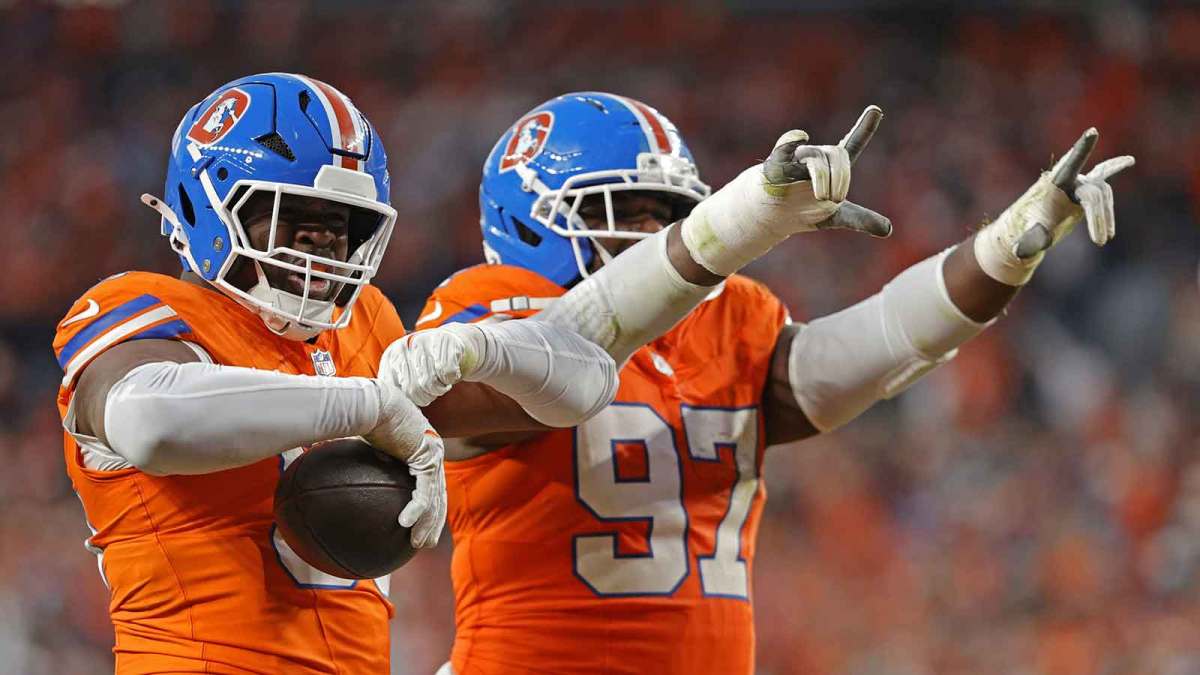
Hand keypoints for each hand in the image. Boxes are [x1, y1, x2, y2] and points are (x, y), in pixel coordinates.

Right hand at [363, 379, 446, 547]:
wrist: (369, 402)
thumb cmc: (361, 418)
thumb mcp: (360, 446)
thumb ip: (356, 464)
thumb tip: (327, 478)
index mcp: (420, 449)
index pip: (428, 484)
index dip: (427, 506)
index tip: (419, 525)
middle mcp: (431, 452)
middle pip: (438, 495)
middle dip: (434, 521)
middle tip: (426, 543)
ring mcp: (432, 454)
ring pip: (435, 497)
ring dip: (427, 523)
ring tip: (419, 544)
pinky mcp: (426, 456)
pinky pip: (424, 490)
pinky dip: (416, 508)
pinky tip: (405, 524)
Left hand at [378, 324, 484, 406]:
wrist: (451, 342)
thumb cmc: (426, 365)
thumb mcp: (406, 375)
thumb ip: (396, 390)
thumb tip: (390, 412)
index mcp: (391, 357)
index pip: (395, 391)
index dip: (410, 401)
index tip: (417, 398)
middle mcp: (403, 346)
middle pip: (413, 389)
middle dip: (426, 397)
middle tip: (432, 392)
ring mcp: (422, 340)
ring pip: (430, 382)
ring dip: (440, 389)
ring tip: (441, 384)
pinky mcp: (443, 340)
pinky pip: (447, 372)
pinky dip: (452, 378)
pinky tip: (450, 374)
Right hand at [680, 106, 891, 276]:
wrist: (770, 217)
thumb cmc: (802, 209)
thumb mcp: (836, 217)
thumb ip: (861, 219)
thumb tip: (889, 230)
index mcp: (832, 165)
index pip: (852, 143)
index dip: (864, 127)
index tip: (876, 109)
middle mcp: (815, 157)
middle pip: (838, 154)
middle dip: (842, 177)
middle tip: (836, 199)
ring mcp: (795, 159)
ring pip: (817, 159)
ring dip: (824, 179)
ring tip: (821, 197)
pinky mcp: (775, 166)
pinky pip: (784, 149)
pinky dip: (791, 142)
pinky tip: (801, 137)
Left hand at [975, 128, 1135, 285]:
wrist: (1028, 231)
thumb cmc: (1026, 232)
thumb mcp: (1027, 238)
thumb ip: (1028, 241)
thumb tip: (1020, 251)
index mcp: (1054, 183)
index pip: (1071, 165)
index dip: (1082, 149)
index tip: (1092, 132)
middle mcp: (1068, 179)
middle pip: (1093, 192)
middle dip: (1098, 217)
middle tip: (1100, 242)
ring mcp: (1078, 182)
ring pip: (1102, 195)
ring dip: (1105, 217)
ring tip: (1103, 240)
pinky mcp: (1085, 190)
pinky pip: (1103, 175)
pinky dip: (1115, 167)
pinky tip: (1130, 161)